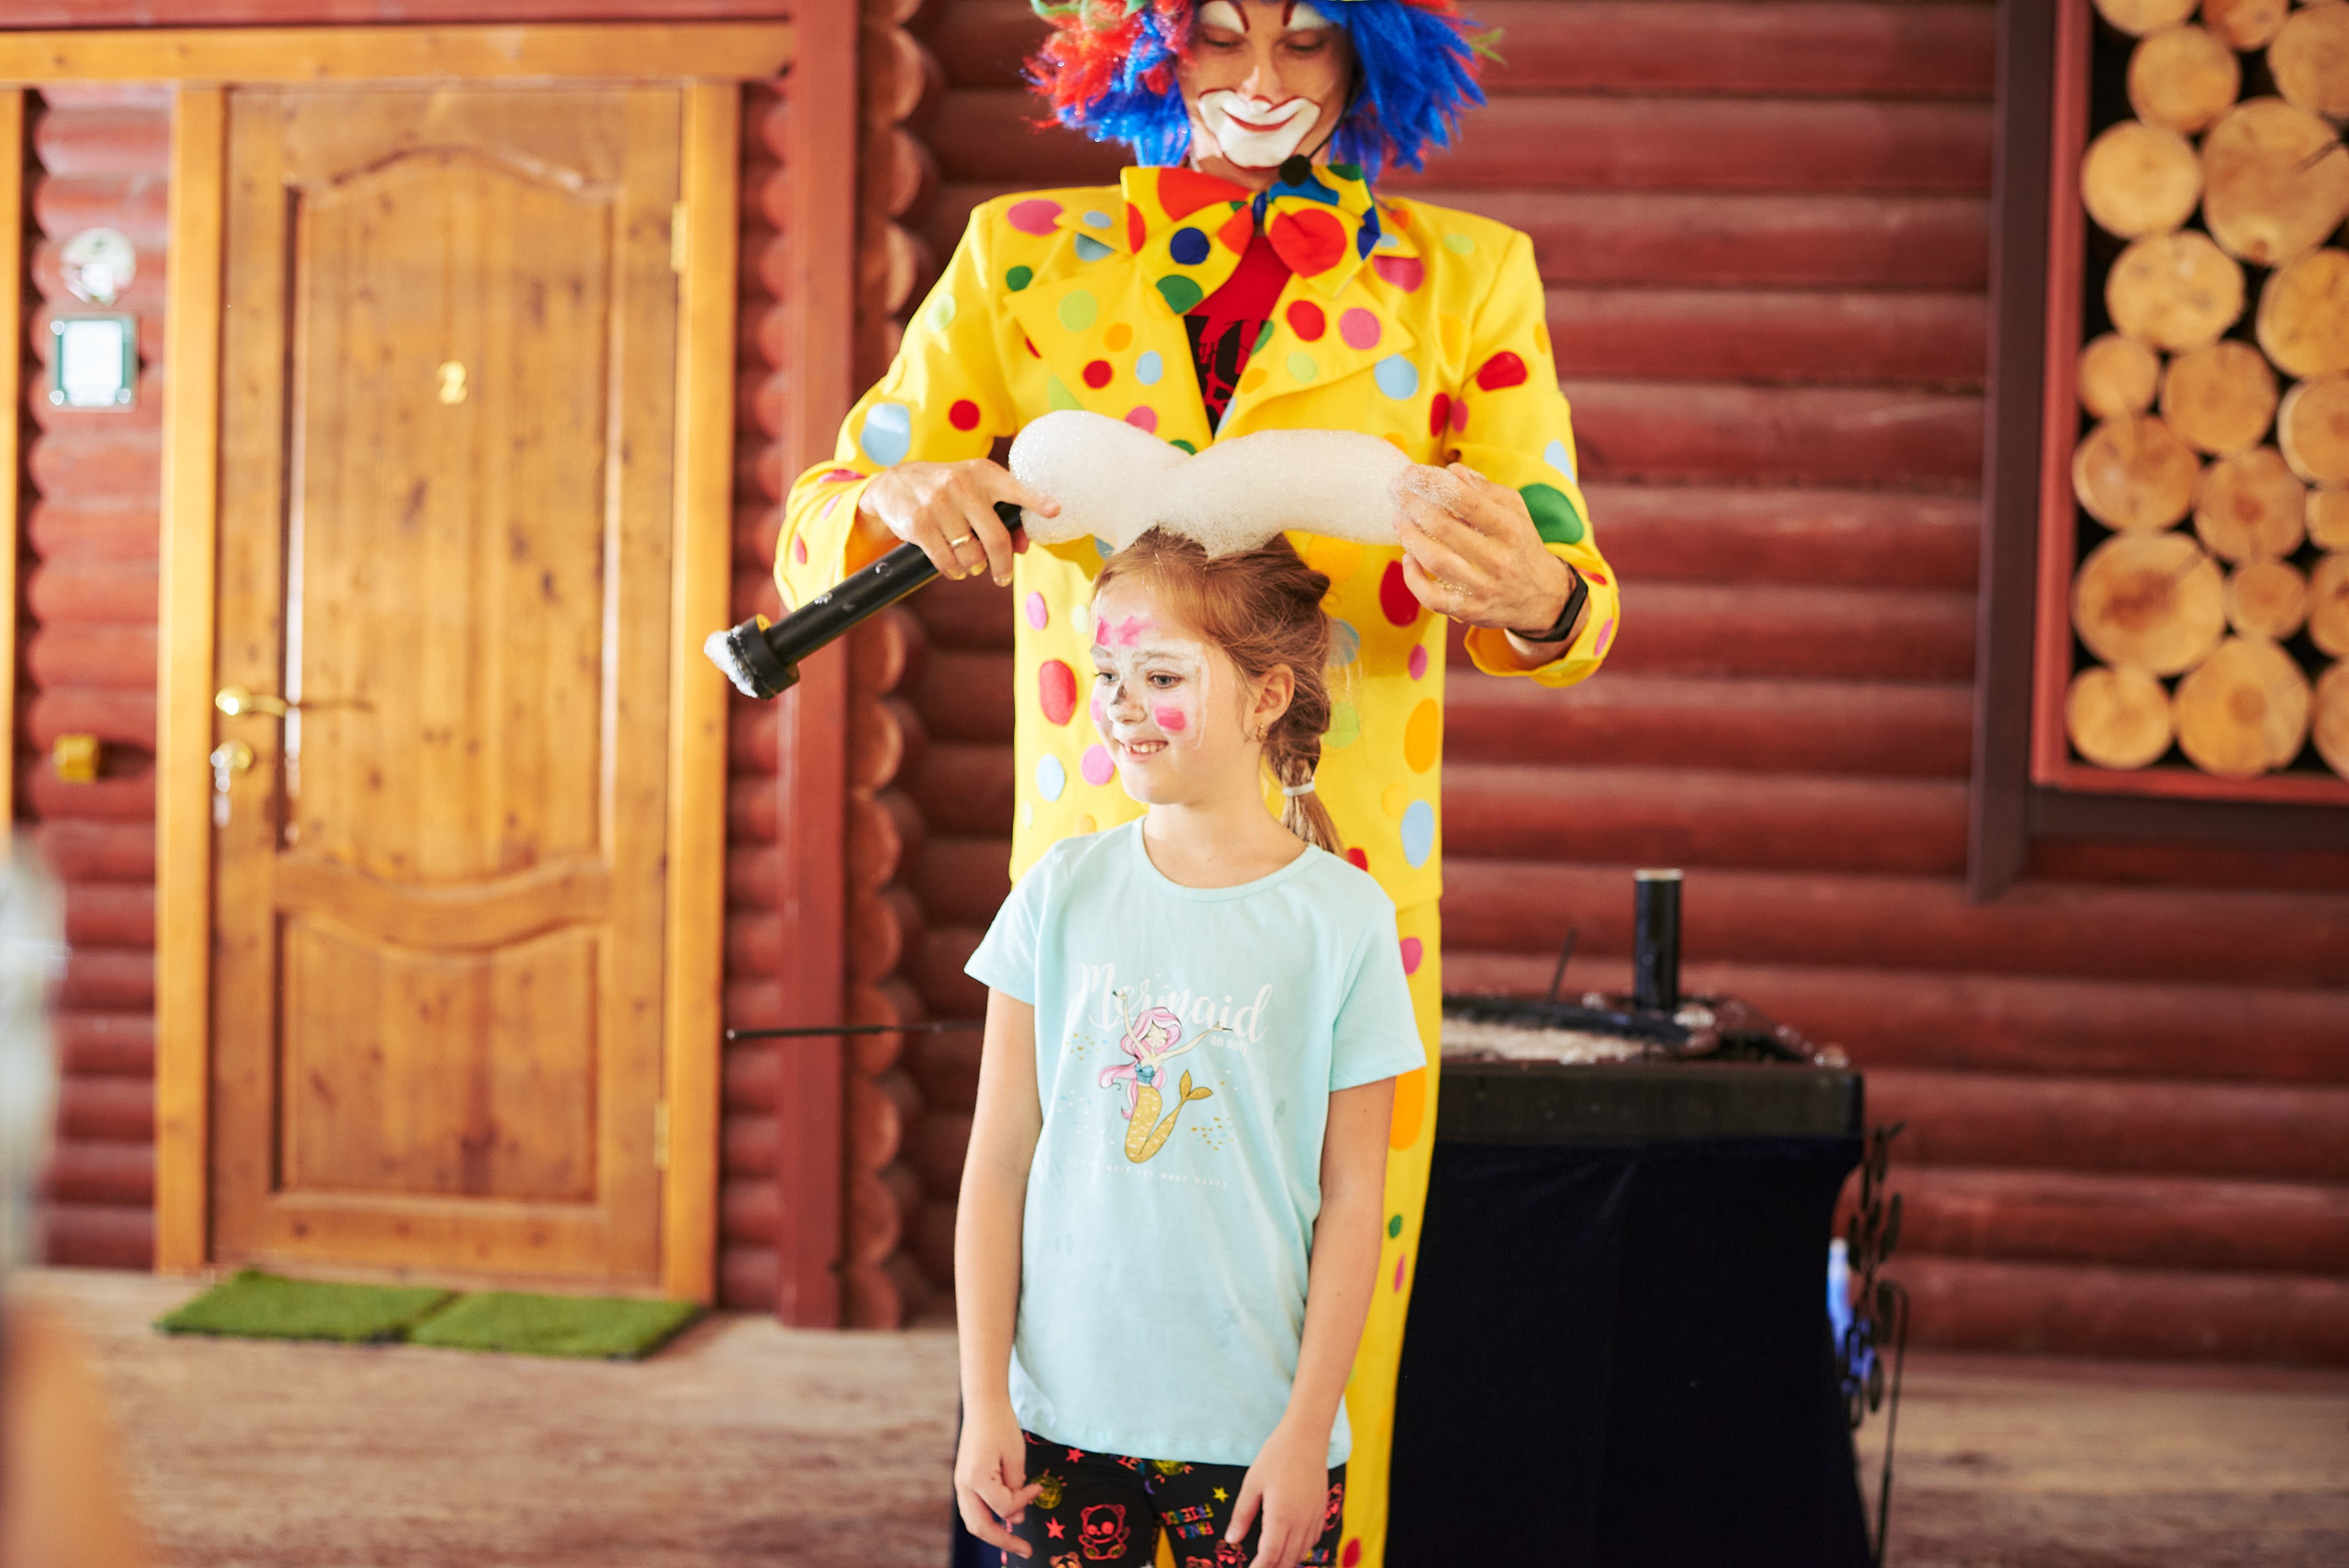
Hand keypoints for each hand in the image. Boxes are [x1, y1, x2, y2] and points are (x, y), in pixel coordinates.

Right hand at [859, 459, 1059, 585]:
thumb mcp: (974, 492)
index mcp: (983, 474)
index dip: (1036, 500)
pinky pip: (946, 561)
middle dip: (1003, 566)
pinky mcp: (918, 522)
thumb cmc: (947, 493)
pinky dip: (953, 571)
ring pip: (970, 555)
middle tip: (1003, 577)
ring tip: (969, 564)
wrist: (895, 484)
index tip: (1055, 510)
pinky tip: (953, 568)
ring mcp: (938, 502)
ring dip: (973, 568)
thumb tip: (1023, 546)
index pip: (1014, 488)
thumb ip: (1002, 514)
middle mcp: (961, 484)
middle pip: (996, 538)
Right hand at [953, 1402, 1041, 1557]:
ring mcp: (960, 1485)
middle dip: (1004, 1541)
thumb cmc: (1001, 1426)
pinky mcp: (964, 1482)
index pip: (1004, 1506)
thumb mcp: (1015, 1456)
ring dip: (994, 1534)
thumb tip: (1017, 1518)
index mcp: (976, 1478)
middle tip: (1027, 1550)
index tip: (1038, 1488)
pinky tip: (1005, 1521)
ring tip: (1016, 1542)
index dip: (1024, 1501)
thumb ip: (1016, 1489)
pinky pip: (973, 1510)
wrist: (983, 1406)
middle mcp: (964, 1486)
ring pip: (974, 1522)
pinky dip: (989, 1519)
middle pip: (980, 1527)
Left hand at [1227, 1420, 1328, 1567]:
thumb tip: (1232, 1539)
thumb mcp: (1252, 1483)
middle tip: (1257, 1566)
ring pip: (1301, 1553)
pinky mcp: (1322, 1511)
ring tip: (1271, 1561)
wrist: (1307, 1436)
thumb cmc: (1277, 1455)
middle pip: (1287, 1559)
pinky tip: (1291, 1546)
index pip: (1269, 1556)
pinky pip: (1312, 1541)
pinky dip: (1300, 1550)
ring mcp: (1314, 1517)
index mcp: (1281, 1516)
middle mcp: (1301, 1522)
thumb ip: (1241, 1515)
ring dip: (1286, 1561)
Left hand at [1389, 462, 1581, 648]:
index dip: (1433, 484)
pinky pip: (1431, 597)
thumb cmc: (1520, 545)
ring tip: (1399, 519)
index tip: (1411, 473)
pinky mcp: (1469, 610)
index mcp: (1510, 529)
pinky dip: (1413, 578)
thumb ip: (1485, 490)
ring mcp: (1482, 588)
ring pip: (1435, 561)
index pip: (1466, 501)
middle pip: (1445, 528)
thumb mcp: (1515, 511)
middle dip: (1413, 505)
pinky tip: (1408, 558)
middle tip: (1396, 491)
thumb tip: (1452, 472)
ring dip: (1410, 537)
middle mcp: (1498, 559)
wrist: (1542, 597)